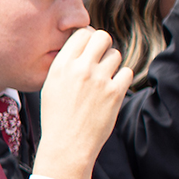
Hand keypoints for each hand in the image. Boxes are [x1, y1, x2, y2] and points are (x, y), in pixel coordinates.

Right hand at [32, 27, 129, 178]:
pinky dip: (121, 80)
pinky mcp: (114, 93)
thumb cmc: (57, 116)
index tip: (90, 50)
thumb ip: (66, 63)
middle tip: (101, 60)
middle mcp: (80, 69)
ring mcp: (99, 80)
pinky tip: (112, 90)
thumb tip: (85, 43)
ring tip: (104, 81)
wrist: (67, 145)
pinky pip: (127, 73)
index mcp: (61, 65)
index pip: (82, 34)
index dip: (88, 39)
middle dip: (104, 46)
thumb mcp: (51, 85)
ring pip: (116, 55)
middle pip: (102, 37)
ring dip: (112, 65)